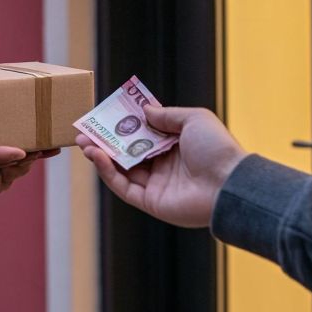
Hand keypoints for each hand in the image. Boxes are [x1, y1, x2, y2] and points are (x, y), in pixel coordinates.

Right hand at [77, 106, 247, 227]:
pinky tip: (97, 156)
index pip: (142, 134)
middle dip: (104, 141)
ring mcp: (156, 184)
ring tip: (83, 142)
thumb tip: (144, 109)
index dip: (123, 125)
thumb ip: (166, 114)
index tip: (104, 116)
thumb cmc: (216, 148)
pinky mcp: (150, 201)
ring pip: (121, 169)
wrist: (229, 184)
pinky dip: (108, 172)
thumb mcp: (193, 119)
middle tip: (84, 131)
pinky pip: (123, 186)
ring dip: (100, 155)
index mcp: (176, 146)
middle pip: (127, 152)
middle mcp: (164, 165)